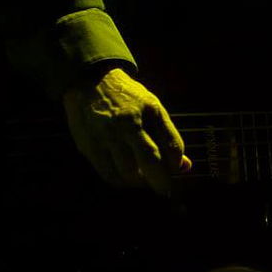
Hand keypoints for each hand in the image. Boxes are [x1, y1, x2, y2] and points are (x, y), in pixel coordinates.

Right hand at [61, 66, 189, 196]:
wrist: (90, 82)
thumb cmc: (128, 99)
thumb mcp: (153, 108)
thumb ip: (168, 137)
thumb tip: (183, 167)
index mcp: (148, 111)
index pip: (171, 146)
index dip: (176, 164)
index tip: (175, 169)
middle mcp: (126, 124)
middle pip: (150, 161)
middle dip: (161, 181)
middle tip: (164, 189)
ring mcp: (105, 136)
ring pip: (128, 174)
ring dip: (139, 183)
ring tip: (143, 179)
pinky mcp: (88, 146)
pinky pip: (108, 174)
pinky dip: (120, 181)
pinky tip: (126, 177)